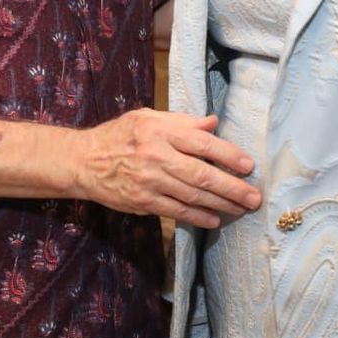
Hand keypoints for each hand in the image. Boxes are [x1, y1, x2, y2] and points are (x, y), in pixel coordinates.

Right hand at [75, 110, 258, 228]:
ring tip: (241, 208)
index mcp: (160, 131)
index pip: (202, 144)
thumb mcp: (148, 118)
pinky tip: (214, 219)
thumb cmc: (119, 135)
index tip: (249, 166)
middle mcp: (156, 156)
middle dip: (232, 187)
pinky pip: (176, 211)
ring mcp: (149, 181)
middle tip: (254, 196)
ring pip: (193, 196)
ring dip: (221, 204)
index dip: (229, 155)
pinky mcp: (143, 202)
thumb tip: (213, 123)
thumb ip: (182, 121)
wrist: (83, 161)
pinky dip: (198, 216)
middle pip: (202, 174)